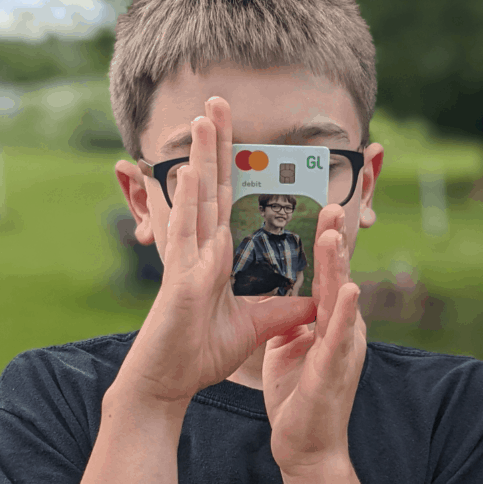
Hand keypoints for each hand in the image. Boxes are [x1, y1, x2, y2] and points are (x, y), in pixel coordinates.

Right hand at [115, 98, 314, 405]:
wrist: (167, 382)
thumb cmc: (198, 355)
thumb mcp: (254, 327)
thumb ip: (281, 310)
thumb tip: (314, 301)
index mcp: (213, 257)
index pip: (226, 202)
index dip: (230, 166)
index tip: (234, 132)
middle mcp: (198, 251)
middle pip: (211, 188)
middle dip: (216, 144)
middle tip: (218, 101)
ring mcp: (187, 261)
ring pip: (198, 199)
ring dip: (201, 156)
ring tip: (206, 116)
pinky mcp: (181, 280)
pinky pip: (188, 235)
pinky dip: (190, 202)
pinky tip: (195, 171)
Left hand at [262, 205, 366, 474]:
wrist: (307, 448)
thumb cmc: (299, 401)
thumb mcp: (289, 352)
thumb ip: (291, 324)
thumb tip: (284, 301)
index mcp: (330, 325)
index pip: (328, 277)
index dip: (326, 244)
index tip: (321, 210)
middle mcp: (343, 331)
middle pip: (339, 278)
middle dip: (335, 241)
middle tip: (332, 205)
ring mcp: (343, 350)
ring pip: (341, 300)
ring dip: (339, 267)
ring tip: (335, 234)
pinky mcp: (335, 370)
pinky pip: (341, 337)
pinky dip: (347, 312)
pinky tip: (350, 290)